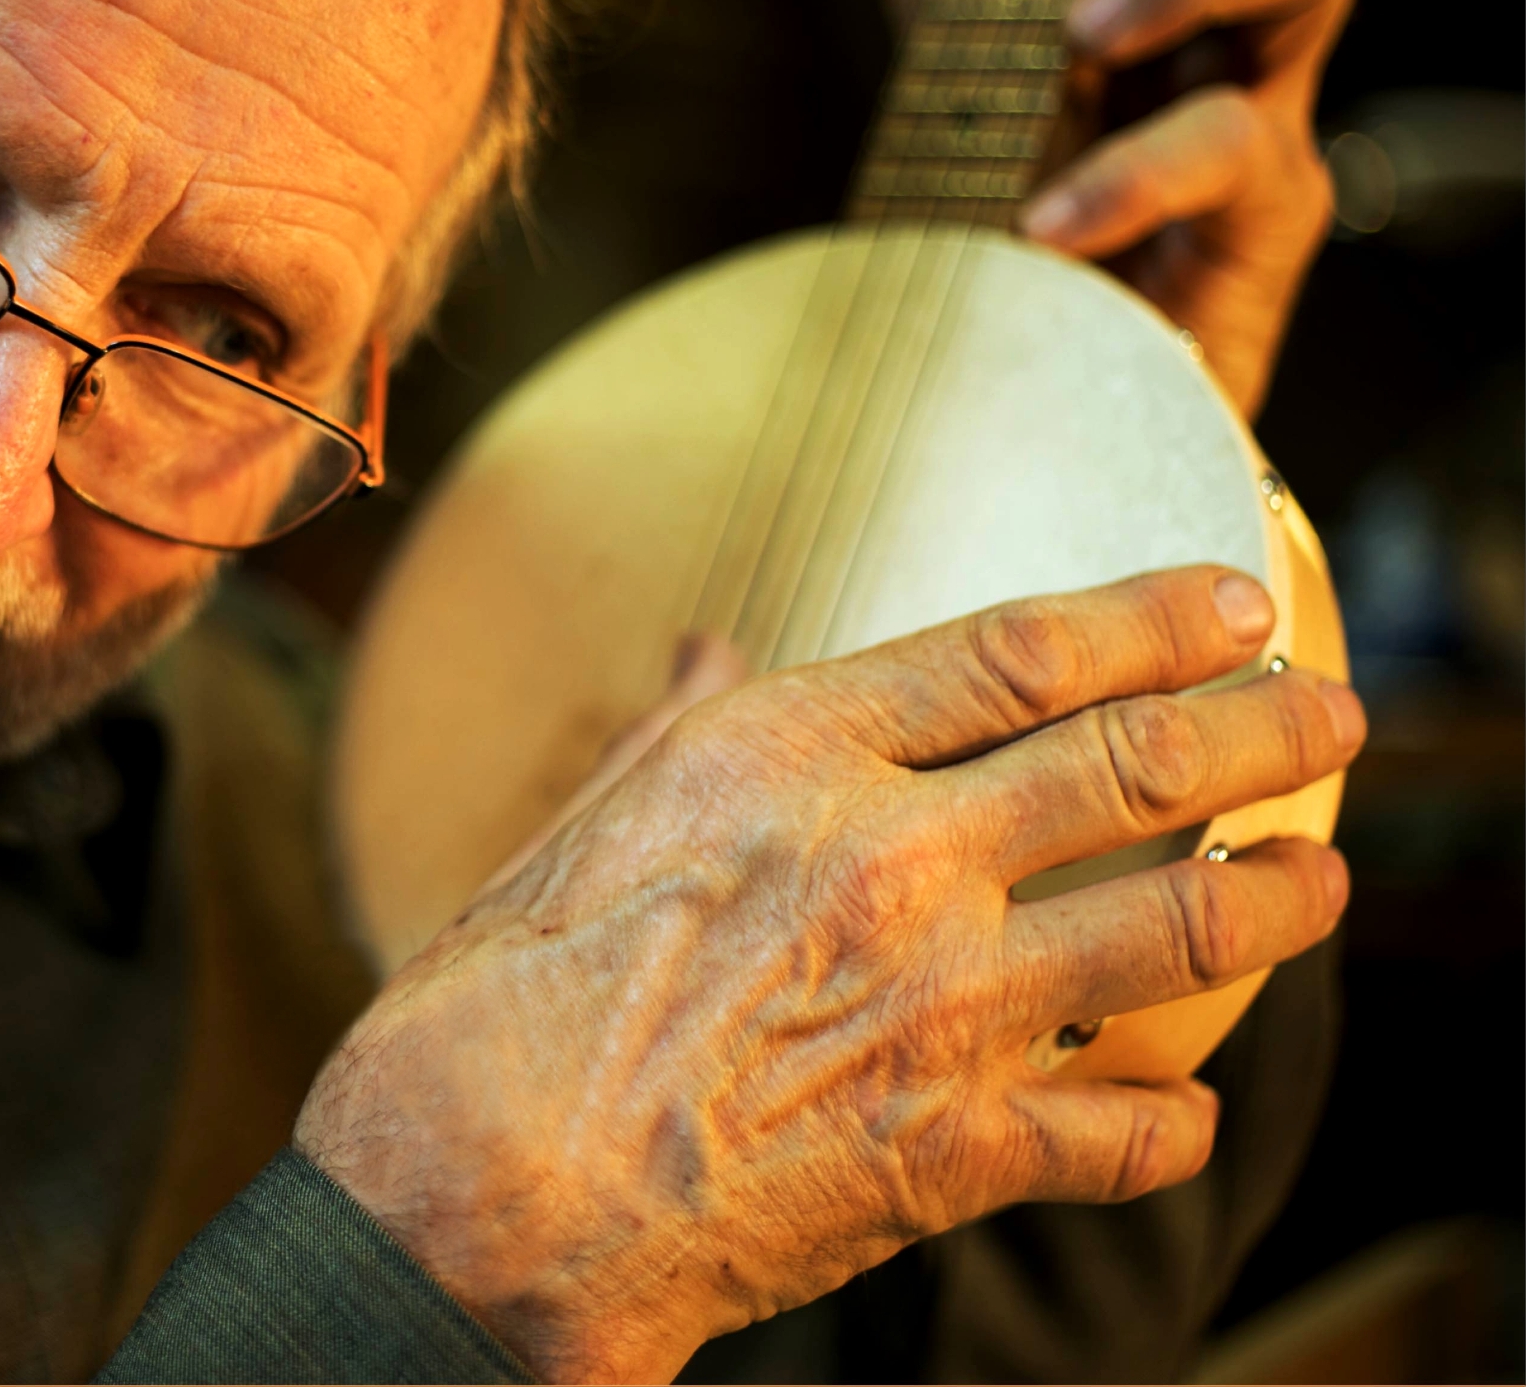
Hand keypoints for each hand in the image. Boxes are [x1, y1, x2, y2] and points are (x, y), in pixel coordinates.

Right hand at [297, 567, 1362, 1381]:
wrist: (475, 1200)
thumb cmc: (497, 1003)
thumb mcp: (583, 824)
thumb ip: (683, 730)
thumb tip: (713, 649)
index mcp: (789, 754)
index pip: (1024, 653)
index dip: (1153, 619)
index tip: (1230, 604)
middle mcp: (889, 858)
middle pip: (1137, 766)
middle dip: (1263, 730)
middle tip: (1330, 710)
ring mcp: (934, 1006)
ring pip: (1170, 929)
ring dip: (1272, 900)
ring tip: (1320, 881)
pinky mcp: (946, 1152)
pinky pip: (1117, 1132)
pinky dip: (1169, 1124)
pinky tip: (1188, 1112)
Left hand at [887, 0, 1364, 418]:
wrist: (1029, 424)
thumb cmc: (1016, 259)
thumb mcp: (966, 90)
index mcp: (1185, 26)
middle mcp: (1242, 70)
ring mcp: (1266, 144)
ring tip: (1083, 30)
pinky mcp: (1262, 237)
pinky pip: (1229, 153)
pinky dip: (1131, 168)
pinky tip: (1046, 213)